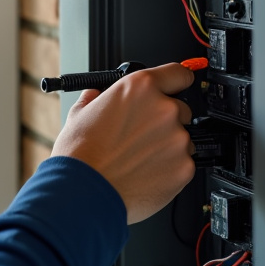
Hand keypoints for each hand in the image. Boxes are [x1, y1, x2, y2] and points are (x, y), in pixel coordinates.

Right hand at [50, 63, 195, 224]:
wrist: (83, 192)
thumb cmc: (80, 155)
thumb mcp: (80, 113)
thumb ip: (97, 98)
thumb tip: (97, 95)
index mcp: (140, 88)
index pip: (178, 73)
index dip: (176, 81)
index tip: (176, 87)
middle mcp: (163, 109)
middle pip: (180, 109)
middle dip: (164, 121)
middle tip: (141, 136)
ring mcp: (177, 139)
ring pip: (182, 139)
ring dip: (167, 147)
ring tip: (138, 159)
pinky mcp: (184, 168)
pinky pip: (183, 164)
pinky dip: (170, 169)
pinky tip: (145, 173)